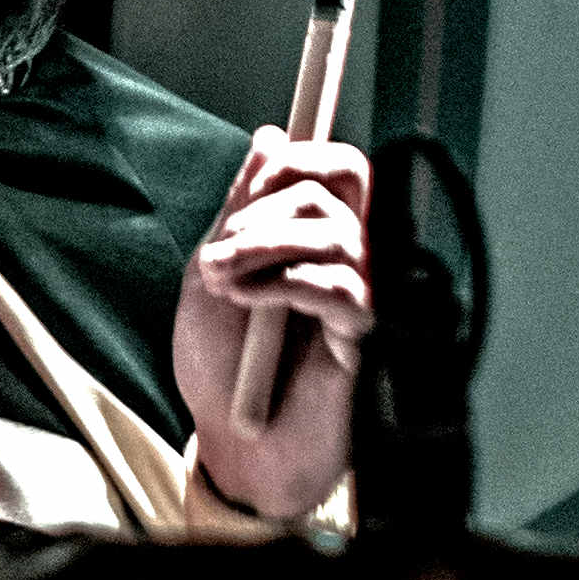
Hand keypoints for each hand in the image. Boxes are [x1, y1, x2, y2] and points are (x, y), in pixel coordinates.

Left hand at [173, 127, 371, 518]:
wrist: (232, 443)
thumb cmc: (222, 365)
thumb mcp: (213, 272)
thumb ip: (241, 209)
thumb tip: (271, 135)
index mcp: (315, 235)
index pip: (339, 166)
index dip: (296, 159)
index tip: (237, 203)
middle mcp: (349, 256)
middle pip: (347, 178)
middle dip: (270, 203)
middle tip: (219, 253)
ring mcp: (362, 293)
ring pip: (337, 231)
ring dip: (264, 246)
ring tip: (220, 282)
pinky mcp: (365, 336)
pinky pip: (344, 285)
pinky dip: (286, 283)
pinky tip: (252, 304)